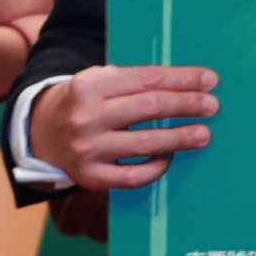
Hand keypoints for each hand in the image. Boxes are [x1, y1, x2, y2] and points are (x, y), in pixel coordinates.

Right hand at [41, 64, 218, 189]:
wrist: (43, 133)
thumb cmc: (85, 103)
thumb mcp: (99, 81)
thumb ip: (135, 81)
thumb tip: (189, 84)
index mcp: (90, 85)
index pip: (147, 79)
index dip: (182, 79)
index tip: (210, 81)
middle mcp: (87, 116)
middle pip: (150, 107)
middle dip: (187, 105)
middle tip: (212, 106)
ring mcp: (87, 149)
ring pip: (146, 143)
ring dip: (180, 138)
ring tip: (203, 134)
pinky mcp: (91, 177)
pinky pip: (133, 176)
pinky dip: (157, 167)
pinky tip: (170, 157)